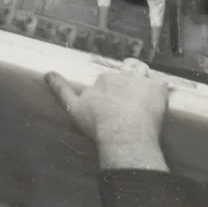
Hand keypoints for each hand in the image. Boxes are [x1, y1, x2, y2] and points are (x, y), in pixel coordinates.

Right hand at [46, 61, 168, 170]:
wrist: (123, 133)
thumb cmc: (96, 123)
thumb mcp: (73, 107)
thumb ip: (61, 90)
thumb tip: (46, 73)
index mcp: (103, 79)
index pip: (108, 81)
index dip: (110, 92)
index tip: (111, 107)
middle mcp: (122, 75)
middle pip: (126, 77)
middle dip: (127, 87)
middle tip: (128, 108)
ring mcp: (142, 80)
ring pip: (144, 76)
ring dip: (143, 83)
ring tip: (143, 101)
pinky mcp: (158, 87)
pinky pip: (161, 87)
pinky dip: (158, 95)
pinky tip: (155, 107)